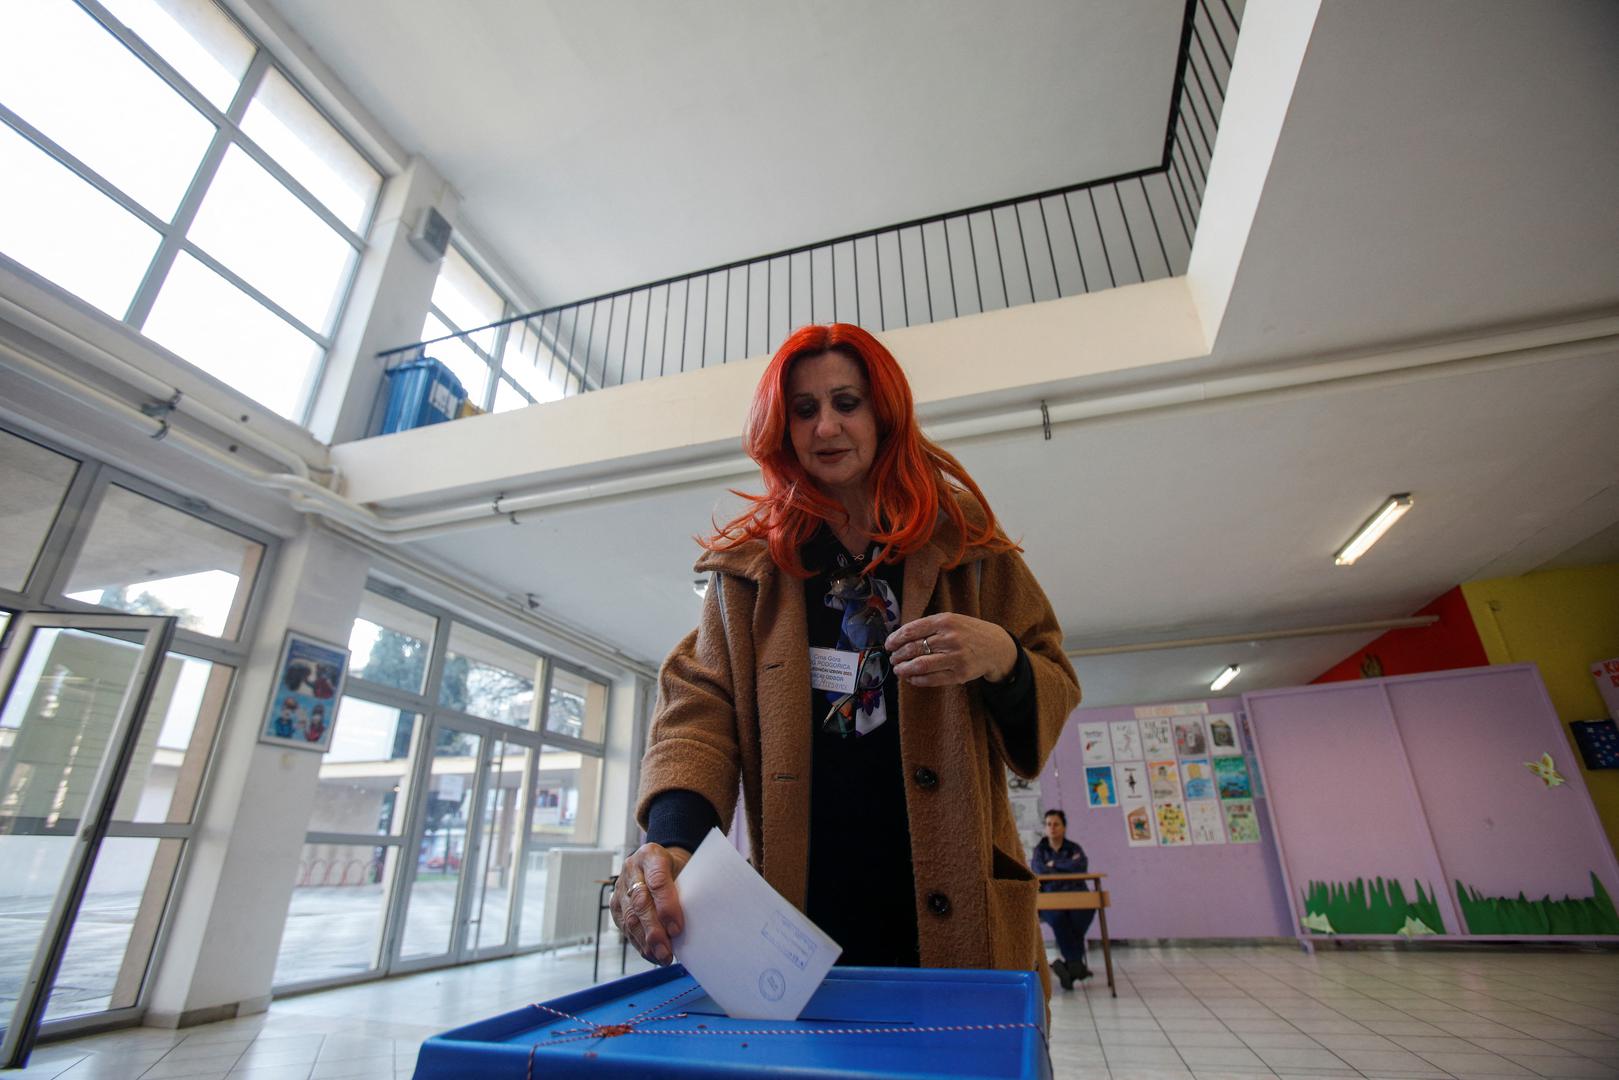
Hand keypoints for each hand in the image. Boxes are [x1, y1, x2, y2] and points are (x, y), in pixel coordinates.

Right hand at [610, 843, 691, 965]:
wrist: (659, 864)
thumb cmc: (677, 869)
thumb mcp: (686, 870)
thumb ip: (687, 890)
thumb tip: (694, 922)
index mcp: (651, 855)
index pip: (658, 880)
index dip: (667, 906)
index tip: (677, 928)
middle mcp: (631, 869)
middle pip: (641, 902)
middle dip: (654, 930)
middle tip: (667, 950)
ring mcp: (620, 886)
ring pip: (630, 917)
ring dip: (646, 941)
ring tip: (661, 957)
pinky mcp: (615, 904)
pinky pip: (625, 926)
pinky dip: (639, 943)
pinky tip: (652, 954)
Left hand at [885, 613, 1017, 686]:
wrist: (996, 647)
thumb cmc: (969, 632)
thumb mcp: (952, 620)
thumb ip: (929, 626)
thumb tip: (900, 637)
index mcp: (945, 621)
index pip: (912, 630)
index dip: (895, 639)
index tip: (888, 645)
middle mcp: (950, 638)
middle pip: (913, 648)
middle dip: (898, 655)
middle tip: (893, 659)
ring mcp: (956, 657)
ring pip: (920, 665)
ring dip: (904, 669)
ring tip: (899, 670)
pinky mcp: (960, 674)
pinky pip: (932, 679)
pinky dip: (917, 680)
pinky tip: (912, 678)